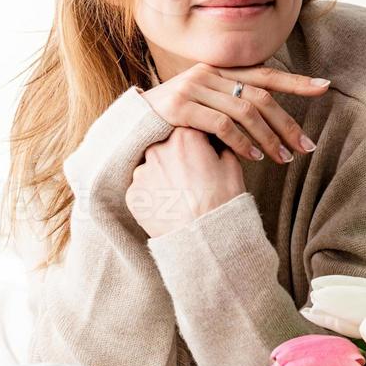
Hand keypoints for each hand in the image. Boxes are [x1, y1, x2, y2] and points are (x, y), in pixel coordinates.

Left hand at [126, 127, 245, 238]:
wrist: (206, 236)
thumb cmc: (224, 200)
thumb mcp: (232, 165)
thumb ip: (220, 145)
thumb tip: (214, 141)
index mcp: (184, 136)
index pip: (188, 129)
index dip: (198, 142)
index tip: (202, 155)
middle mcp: (158, 149)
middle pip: (167, 146)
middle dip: (178, 157)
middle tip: (192, 177)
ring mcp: (142, 173)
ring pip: (152, 168)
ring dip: (163, 176)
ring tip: (180, 195)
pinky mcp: (133, 195)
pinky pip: (143, 189)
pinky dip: (154, 195)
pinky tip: (170, 206)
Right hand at [141, 62, 329, 164]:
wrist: (129, 126)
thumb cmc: (175, 121)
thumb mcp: (207, 108)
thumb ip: (233, 106)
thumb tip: (272, 121)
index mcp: (219, 72)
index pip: (265, 75)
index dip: (296, 81)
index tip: (325, 87)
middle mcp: (208, 74)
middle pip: (259, 97)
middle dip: (287, 124)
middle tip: (306, 147)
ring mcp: (192, 88)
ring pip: (244, 112)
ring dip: (268, 138)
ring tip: (283, 159)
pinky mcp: (178, 107)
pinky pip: (220, 125)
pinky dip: (240, 142)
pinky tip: (253, 157)